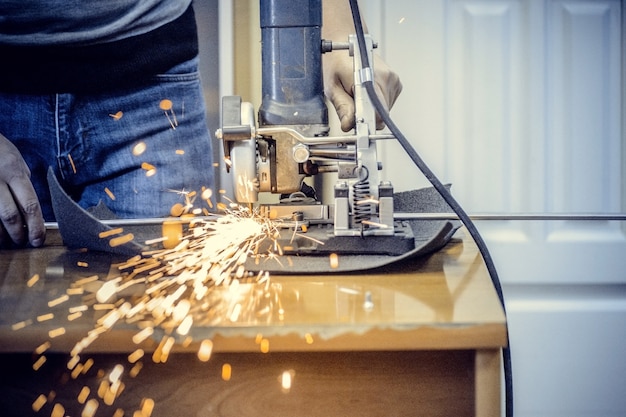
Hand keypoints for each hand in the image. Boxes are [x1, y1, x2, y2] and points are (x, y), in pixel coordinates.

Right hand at [0, 134, 44, 246]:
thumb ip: (23, 183)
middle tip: (21, 241)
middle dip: (18, 234)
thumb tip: (31, 210)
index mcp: (14, 171)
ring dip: (1, 235)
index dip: (36, 226)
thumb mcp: (15, 161)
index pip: (30, 205)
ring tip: (5, 239)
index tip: (38, 240)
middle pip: (10, 215)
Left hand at [321, 0, 402, 131]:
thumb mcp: (332, 86)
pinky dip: (376, 104)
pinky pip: (387, 104)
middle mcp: (386, 77)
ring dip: (371, 110)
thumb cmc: (337, 63)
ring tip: (358, 95)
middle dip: (366, 117)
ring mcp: (394, 80)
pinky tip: (366, 93)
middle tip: (351, 106)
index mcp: (371, 77)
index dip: (366, 123)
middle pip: (381, 114)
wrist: (347, 45)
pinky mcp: (396, 83)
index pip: (377, 112)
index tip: (357, 126)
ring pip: (384, 111)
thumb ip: (342, 106)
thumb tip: (349, 125)